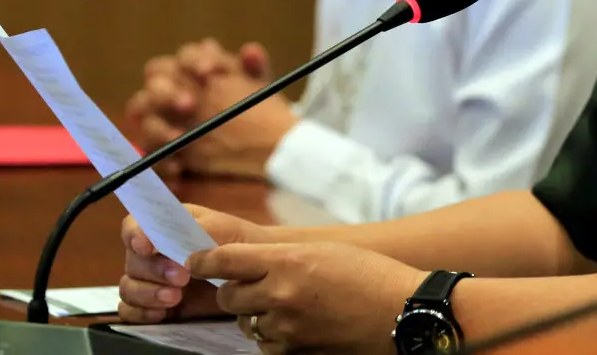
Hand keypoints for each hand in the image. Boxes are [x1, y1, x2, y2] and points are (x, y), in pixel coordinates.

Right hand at [117, 204, 271, 324]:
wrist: (258, 273)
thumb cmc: (242, 243)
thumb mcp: (225, 230)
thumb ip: (197, 230)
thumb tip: (167, 238)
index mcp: (168, 224)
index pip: (135, 225)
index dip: (135, 234)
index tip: (146, 247)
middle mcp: (155, 251)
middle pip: (132, 260)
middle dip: (154, 270)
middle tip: (182, 278)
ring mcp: (154, 279)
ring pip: (128, 286)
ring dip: (147, 293)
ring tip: (175, 297)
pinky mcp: (156, 304)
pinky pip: (130, 311)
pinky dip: (139, 313)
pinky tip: (161, 313)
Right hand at [125, 39, 287, 178]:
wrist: (254, 141)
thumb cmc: (249, 104)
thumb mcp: (256, 88)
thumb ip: (253, 69)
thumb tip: (250, 51)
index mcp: (190, 69)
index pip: (184, 57)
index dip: (194, 61)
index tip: (211, 72)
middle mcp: (168, 92)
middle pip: (154, 86)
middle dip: (167, 93)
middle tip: (189, 105)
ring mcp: (161, 123)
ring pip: (147, 123)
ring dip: (159, 130)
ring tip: (179, 140)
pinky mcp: (162, 152)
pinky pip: (153, 160)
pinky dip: (164, 166)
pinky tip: (179, 173)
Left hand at [187, 241, 426, 354]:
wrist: (400, 310)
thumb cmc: (368, 274)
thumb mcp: (323, 251)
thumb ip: (282, 258)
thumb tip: (248, 266)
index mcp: (288, 260)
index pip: (224, 260)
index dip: (203, 260)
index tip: (195, 261)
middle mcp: (280, 294)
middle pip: (228, 295)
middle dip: (232, 289)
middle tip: (249, 284)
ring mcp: (286, 327)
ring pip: (245, 322)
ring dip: (255, 313)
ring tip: (283, 304)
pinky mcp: (295, 352)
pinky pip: (265, 345)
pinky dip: (272, 336)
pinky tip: (294, 325)